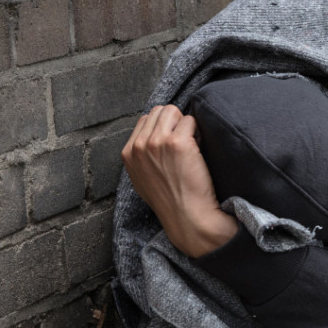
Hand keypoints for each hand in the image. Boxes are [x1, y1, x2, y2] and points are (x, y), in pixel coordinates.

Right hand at [121, 105, 237, 257]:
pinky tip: (199, 150)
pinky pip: (191, 120)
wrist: (187, 216)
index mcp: (128, 153)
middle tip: (186, 142)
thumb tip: (152, 136)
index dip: (164, 127)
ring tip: (192, 145)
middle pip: (159, 111)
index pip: (145, 119)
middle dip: (175, 121)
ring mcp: (157, 142)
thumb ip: (142, 156)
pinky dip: (198, 132)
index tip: (173, 143)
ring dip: (186, 124)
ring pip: (173, 111)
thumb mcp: (143, 178)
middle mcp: (139, 145)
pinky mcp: (178, 143)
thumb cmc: (170, 200)